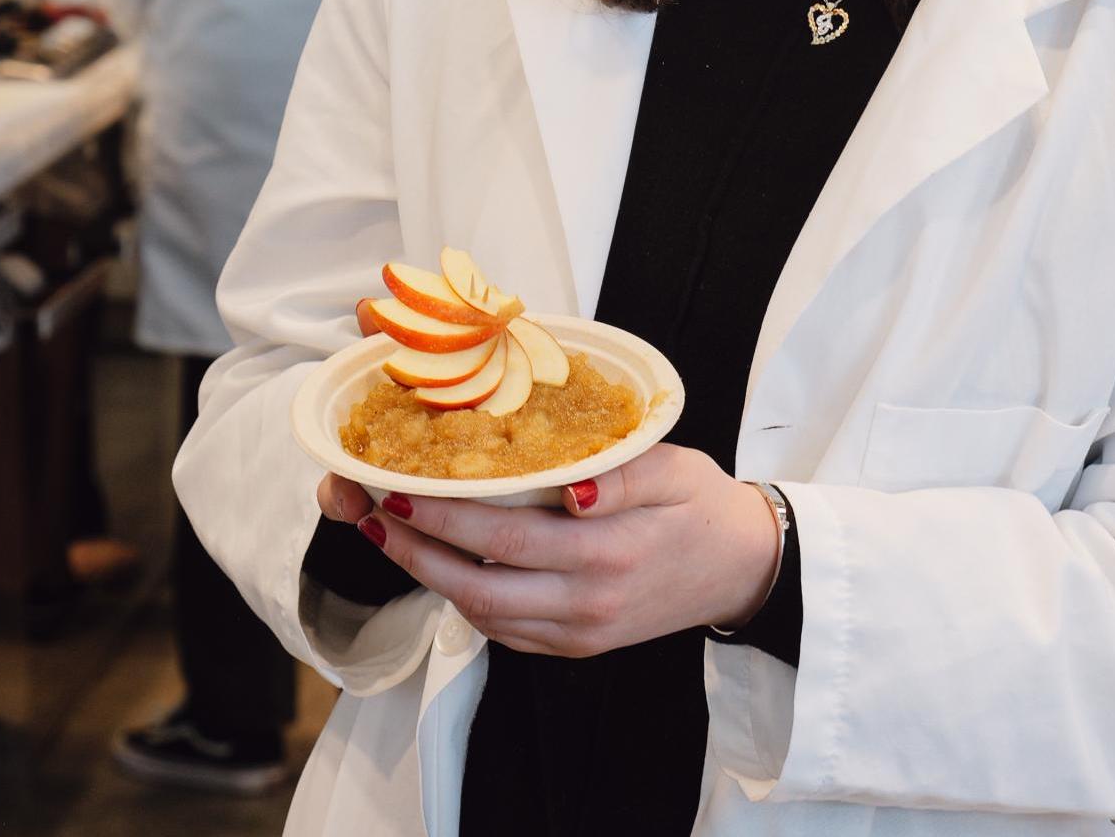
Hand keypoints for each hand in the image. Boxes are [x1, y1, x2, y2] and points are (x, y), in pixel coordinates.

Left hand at [319, 445, 782, 657]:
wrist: (744, 568)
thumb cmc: (705, 506)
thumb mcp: (674, 469)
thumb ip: (621, 475)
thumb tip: (569, 485)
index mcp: (608, 552)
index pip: (504, 539)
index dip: (443, 519)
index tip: (397, 491)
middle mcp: (587, 602)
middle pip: (479, 587)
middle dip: (414, 554)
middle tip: (369, 516)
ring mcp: (580, 631)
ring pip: (486, 617)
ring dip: (431, 581)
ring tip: (391, 538)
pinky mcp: (578, 645)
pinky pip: (508, 632)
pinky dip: (467, 604)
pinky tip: (444, 568)